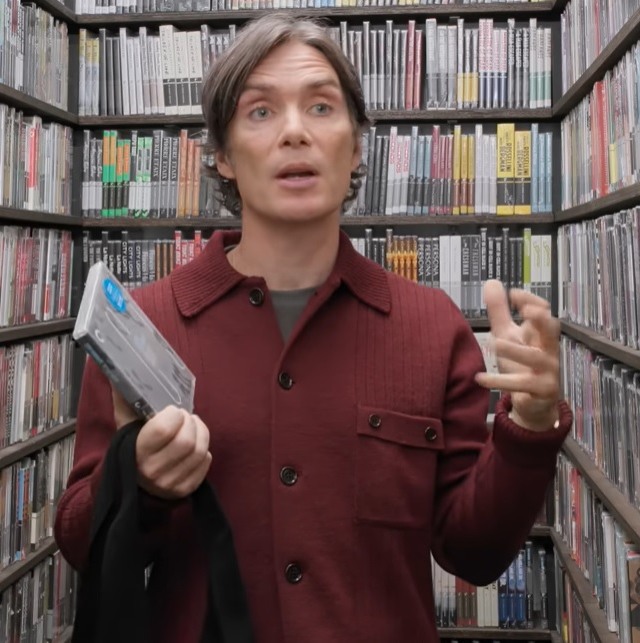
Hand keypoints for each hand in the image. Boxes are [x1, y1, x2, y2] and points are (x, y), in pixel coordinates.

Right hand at [111, 386, 211, 498]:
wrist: (133, 481)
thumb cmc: (133, 444)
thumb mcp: (125, 422)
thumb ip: (124, 398)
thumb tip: (118, 370)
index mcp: (135, 451)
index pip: (163, 429)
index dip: (174, 415)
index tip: (172, 410)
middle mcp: (152, 471)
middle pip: (186, 441)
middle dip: (191, 422)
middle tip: (186, 417)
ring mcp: (169, 483)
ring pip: (199, 451)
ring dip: (201, 432)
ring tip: (193, 426)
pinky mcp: (184, 490)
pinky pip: (205, 463)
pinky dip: (204, 450)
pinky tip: (194, 445)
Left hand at [475, 280, 560, 431]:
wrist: (534, 403)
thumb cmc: (521, 364)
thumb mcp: (507, 334)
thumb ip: (500, 311)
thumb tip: (491, 282)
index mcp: (540, 333)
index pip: (544, 312)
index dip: (531, 301)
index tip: (513, 294)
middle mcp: (548, 349)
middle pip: (552, 331)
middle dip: (542, 320)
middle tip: (527, 311)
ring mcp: (547, 370)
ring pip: (536, 357)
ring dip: (515, 350)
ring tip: (494, 343)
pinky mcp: (541, 390)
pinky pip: (521, 384)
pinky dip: (499, 381)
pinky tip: (479, 378)